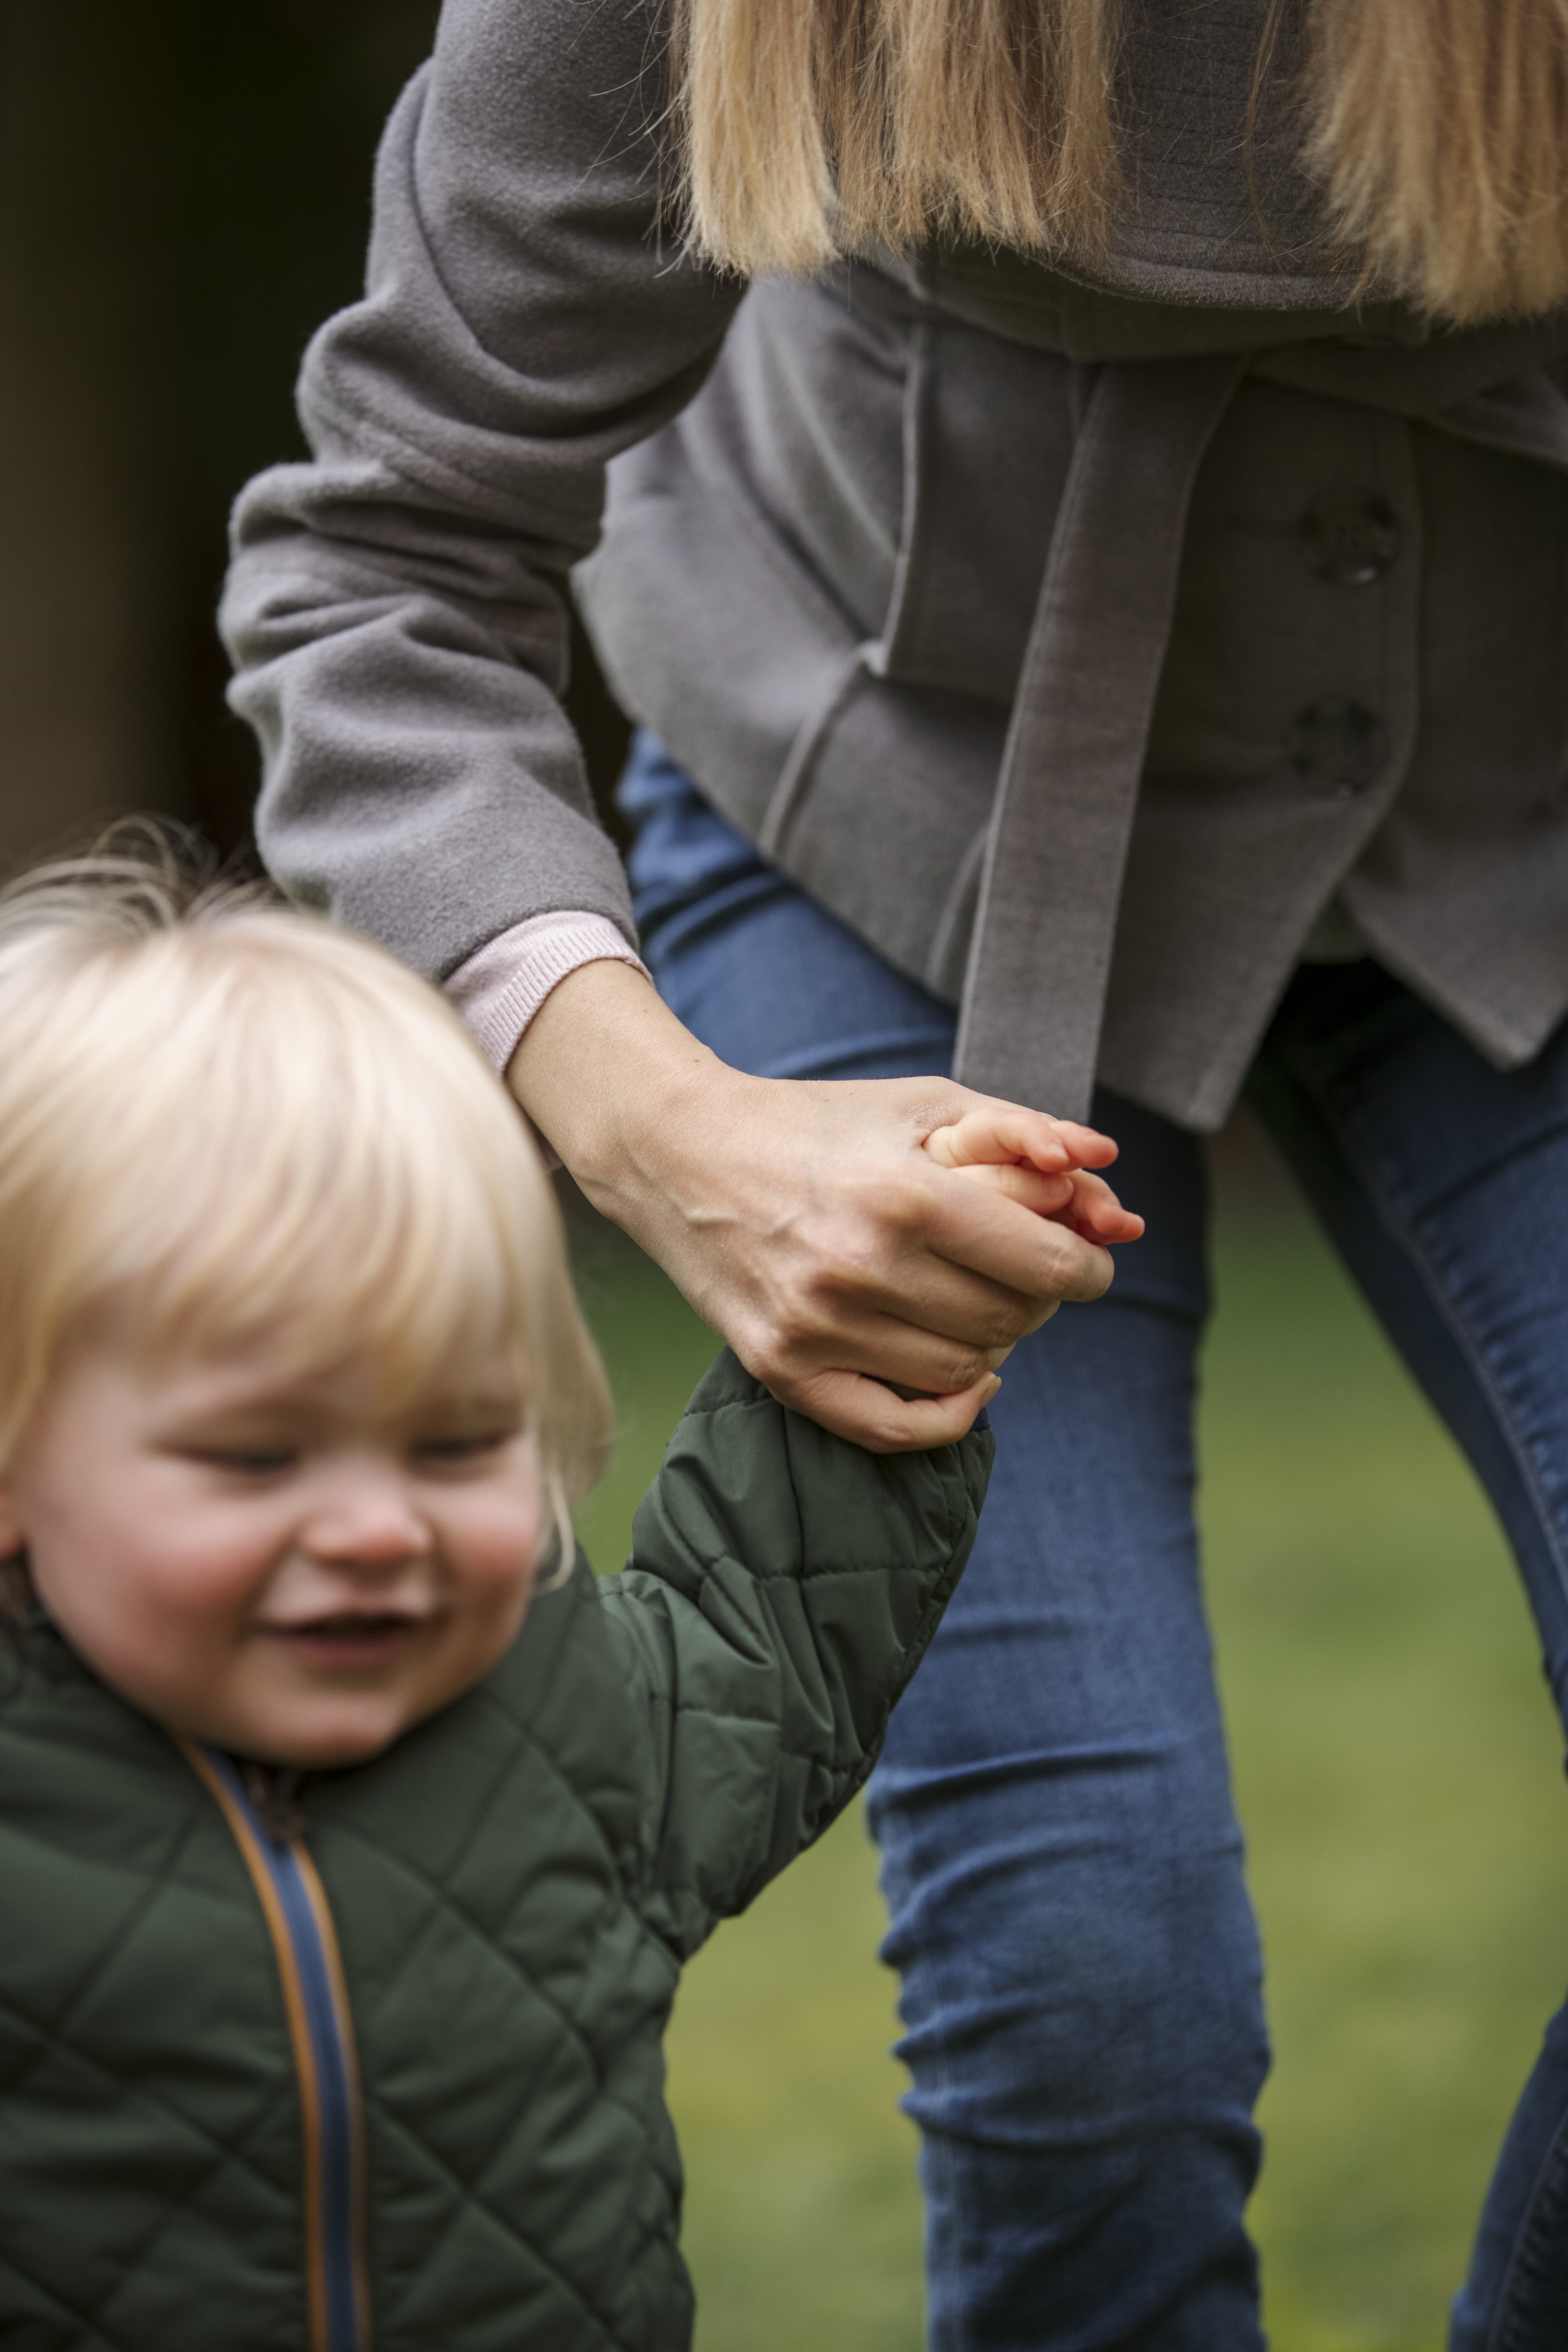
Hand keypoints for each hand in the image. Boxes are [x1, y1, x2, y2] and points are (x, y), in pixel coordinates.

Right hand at [508, 963, 1136, 1452]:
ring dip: (995, 1346)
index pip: (1042, 1264)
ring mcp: (816, 1325)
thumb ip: (1022, 1131)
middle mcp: (860, 1266)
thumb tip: (1104, 1162)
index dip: (1088, 1267)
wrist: (682, 1154)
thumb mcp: (921, 1104)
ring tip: (984, 1306)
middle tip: (1032, 1276)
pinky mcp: (781, 1368)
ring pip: (961, 1373)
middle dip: (1042, 1300)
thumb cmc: (817, 1123)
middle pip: (1009, 1320)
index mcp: (904, 1193)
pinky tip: (969, 1381)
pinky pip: (893, 1427)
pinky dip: (948, 1416)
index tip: (1090, 1261)